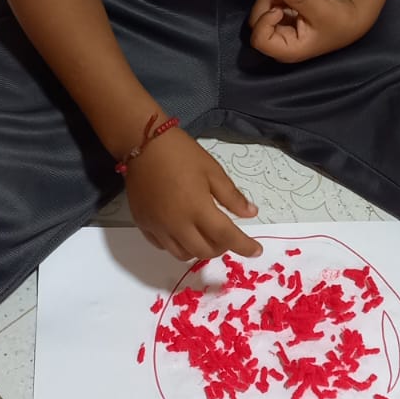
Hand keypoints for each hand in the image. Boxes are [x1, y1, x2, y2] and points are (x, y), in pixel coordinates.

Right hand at [124, 127, 261, 262]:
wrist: (143, 143)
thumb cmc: (181, 154)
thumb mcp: (213, 170)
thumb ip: (232, 196)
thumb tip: (251, 214)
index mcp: (197, 208)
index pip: (226, 236)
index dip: (244, 246)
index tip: (257, 251)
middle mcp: (177, 224)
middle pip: (204, 251)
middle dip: (221, 248)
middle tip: (226, 235)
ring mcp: (157, 226)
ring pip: (182, 254)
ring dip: (199, 250)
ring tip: (205, 234)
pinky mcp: (143, 224)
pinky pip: (163, 246)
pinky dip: (178, 245)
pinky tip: (183, 231)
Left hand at [248, 0, 369, 63]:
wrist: (348, 17)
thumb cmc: (337, 20)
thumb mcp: (320, 8)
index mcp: (287, 50)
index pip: (259, 40)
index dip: (264, 21)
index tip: (280, 9)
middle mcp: (279, 44)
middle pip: (256, 25)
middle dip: (265, 4)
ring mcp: (278, 33)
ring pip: (259, 15)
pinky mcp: (280, 22)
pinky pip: (267, 8)